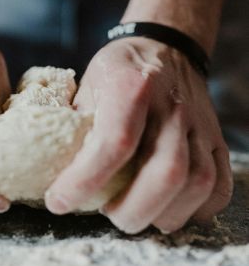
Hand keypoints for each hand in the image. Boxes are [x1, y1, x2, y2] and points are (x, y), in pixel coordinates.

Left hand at [46, 38, 232, 232]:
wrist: (166, 48)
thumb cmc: (119, 72)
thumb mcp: (86, 86)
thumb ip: (73, 125)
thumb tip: (46, 171)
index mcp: (132, 86)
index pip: (114, 142)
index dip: (84, 180)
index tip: (59, 201)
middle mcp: (171, 106)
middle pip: (166, 171)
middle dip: (133, 209)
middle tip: (109, 216)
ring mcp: (199, 124)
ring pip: (197, 182)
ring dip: (164, 214)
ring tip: (137, 216)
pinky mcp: (216, 140)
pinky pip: (219, 184)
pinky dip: (198, 209)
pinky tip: (170, 210)